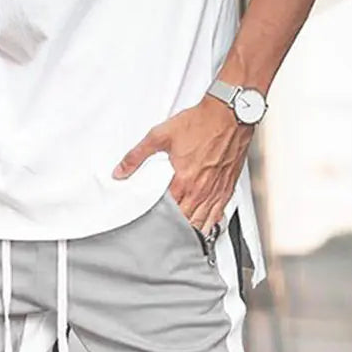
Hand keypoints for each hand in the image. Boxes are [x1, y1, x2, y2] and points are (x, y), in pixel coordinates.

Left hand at [112, 94, 254, 233]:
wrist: (231, 113)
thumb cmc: (201, 122)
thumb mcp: (161, 135)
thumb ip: (137, 156)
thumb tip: (120, 171)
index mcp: (183, 181)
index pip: (167, 213)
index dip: (158, 222)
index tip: (151, 225)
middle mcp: (201, 191)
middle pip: (185, 222)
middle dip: (174, 230)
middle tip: (164, 235)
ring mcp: (215, 192)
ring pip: (202, 223)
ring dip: (191, 232)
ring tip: (181, 237)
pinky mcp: (227, 189)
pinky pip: (217, 216)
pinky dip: (209, 224)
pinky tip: (203, 227)